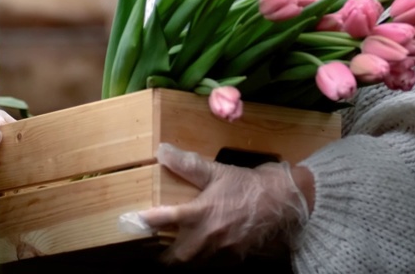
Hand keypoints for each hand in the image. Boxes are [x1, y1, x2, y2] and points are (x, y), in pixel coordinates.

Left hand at [129, 143, 309, 263]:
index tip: (132, 221)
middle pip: (178, 256)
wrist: (282, 201)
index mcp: (202, 211)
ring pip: (195, 263)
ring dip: (184, 259)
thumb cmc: (247, 184)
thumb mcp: (217, 171)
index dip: (147, 221)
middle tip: (155, 250)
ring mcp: (223, 249)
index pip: (167, 219)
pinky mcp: (235, 257)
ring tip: (175, 253)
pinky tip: (204, 252)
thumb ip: (188, 164)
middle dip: (165, 255)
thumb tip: (162, 152)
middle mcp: (210, 235)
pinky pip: (215, 264)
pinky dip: (206, 260)